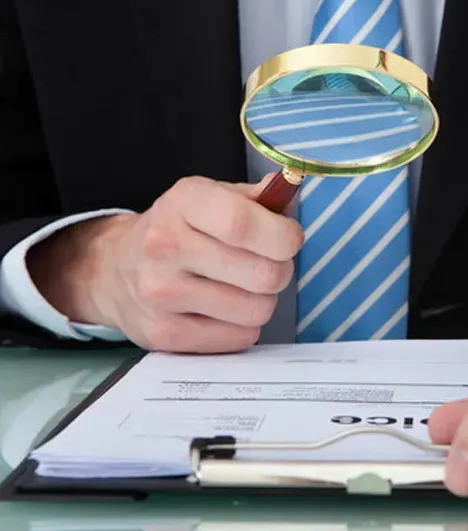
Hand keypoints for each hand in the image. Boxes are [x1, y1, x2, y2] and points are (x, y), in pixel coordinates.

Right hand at [27, 174, 303, 352]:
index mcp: (183, 203)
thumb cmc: (181, 228)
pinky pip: (239, 338)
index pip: (244, 224)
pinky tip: (224, 310)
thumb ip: (255, 198)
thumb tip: (286, 192)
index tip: (289, 240)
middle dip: (280, 271)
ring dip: (262, 301)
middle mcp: (165, 246)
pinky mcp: (163, 334)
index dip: (283, 236)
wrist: (114, 269)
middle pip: (262, 274)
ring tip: (242, 288)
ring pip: (256, 310)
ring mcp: (160, 294)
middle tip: (268, 266)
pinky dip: (243, 326)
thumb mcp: (211, 197)